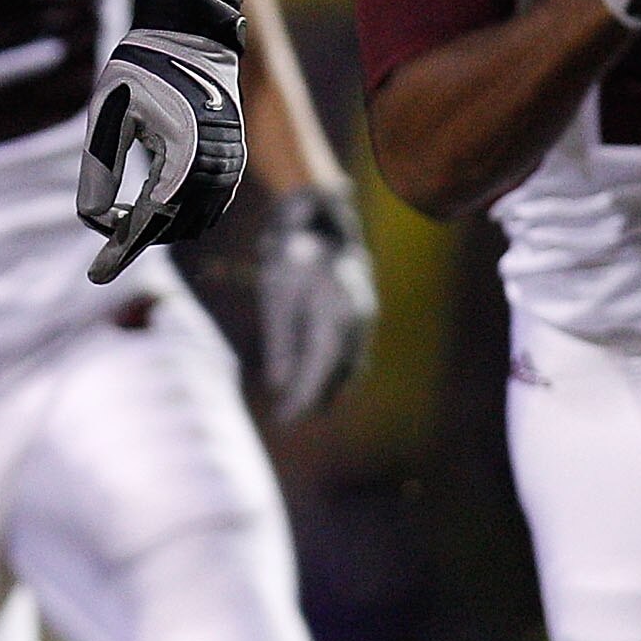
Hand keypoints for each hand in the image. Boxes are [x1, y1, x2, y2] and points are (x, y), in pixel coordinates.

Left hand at [78, 29, 246, 283]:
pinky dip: (179, 214)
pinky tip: (149, 205)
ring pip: (194, 222)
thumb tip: (94, 221)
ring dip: (160, 227)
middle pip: (173, 228)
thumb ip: (100, 169)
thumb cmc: (142, 69)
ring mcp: (230, 165)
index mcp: (186, 157)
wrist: (190, 34)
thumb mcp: (109, 115)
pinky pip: (209, 206)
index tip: (96, 276)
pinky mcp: (233, 160)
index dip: (121, 250)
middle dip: (138, 237)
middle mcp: (216, 167)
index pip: (151, 221)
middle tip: (105, 233)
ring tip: (122, 218)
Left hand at [184, 184, 378, 424]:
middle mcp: (356, 318)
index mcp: (334, 311)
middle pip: (338, 372)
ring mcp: (365, 317)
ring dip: (327, 388)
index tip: (284, 419)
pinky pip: (353, 353)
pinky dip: (336, 372)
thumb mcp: (276, 295)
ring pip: (350, 365)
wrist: (323, 222)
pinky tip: (319, 386)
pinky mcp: (364, 316)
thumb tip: (279, 385)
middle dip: (315, 397)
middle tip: (287, 417)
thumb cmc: (292, 255)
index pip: (319, 367)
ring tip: (299, 408)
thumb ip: (280, 342)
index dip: (303, 397)